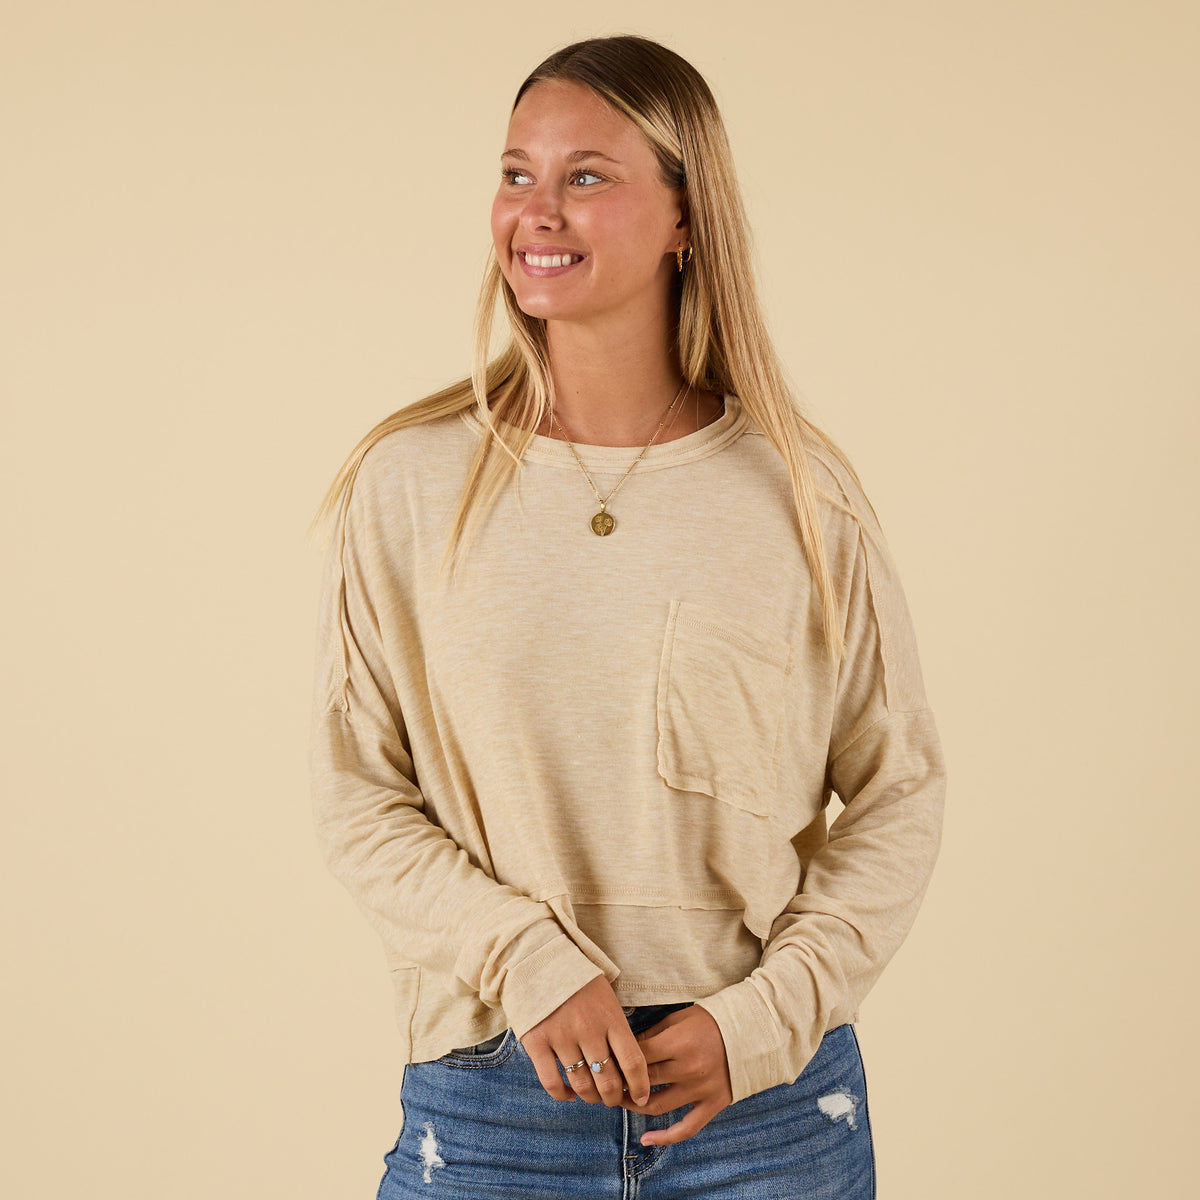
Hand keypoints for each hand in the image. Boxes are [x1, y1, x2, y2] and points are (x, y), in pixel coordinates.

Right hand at [520, 976, 650, 1106]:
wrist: (539, 958)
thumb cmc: (578, 980)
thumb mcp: (606, 997)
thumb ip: (616, 1028)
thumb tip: (628, 1066)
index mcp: (611, 1017)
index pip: (633, 1062)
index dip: (640, 1086)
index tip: (641, 1098)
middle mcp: (589, 1030)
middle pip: (608, 1081)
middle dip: (614, 1098)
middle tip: (613, 1098)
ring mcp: (561, 1037)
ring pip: (582, 1085)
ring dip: (591, 1098)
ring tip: (592, 1095)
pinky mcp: (537, 1042)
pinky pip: (552, 1082)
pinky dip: (563, 1095)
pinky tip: (569, 1094)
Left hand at [620, 1005, 732, 1144]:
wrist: (750, 1032)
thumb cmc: (710, 1020)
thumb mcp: (679, 1018)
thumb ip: (653, 1034)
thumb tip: (626, 1048)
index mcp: (678, 1043)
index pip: (638, 1057)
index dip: (619, 1060)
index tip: (607, 1061)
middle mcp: (688, 1069)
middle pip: (644, 1081)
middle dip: (622, 1082)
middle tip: (608, 1081)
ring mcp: (701, 1090)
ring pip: (658, 1106)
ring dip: (634, 1106)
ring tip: (620, 1101)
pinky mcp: (713, 1105)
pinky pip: (686, 1128)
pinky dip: (665, 1138)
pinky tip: (646, 1139)